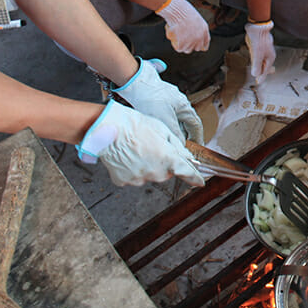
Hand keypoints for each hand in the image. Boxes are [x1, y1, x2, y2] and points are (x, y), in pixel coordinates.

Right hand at [77, 101, 204, 187]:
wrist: (107, 129)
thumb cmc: (135, 125)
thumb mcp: (162, 130)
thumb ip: (177, 146)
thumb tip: (186, 156)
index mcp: (168, 159)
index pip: (187, 172)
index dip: (195, 178)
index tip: (200, 182)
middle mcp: (155, 173)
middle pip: (166, 172)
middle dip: (164, 162)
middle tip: (152, 146)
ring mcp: (139, 179)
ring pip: (149, 174)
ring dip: (147, 165)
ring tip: (136, 149)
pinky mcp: (124, 181)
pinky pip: (134, 176)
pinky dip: (132, 168)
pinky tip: (127, 156)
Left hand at [114, 57, 203, 143]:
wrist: (136, 83)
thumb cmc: (151, 100)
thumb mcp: (165, 120)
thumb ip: (175, 133)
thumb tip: (181, 144)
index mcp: (185, 107)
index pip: (196, 125)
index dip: (198, 137)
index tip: (197, 147)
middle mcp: (179, 103)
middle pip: (186, 122)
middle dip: (184, 135)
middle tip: (181, 147)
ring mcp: (169, 100)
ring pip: (175, 119)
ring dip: (173, 129)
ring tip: (168, 140)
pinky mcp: (158, 99)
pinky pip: (165, 114)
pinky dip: (164, 124)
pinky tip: (158, 129)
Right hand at [156, 0, 210, 53]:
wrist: (176, 9)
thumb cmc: (182, 10)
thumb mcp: (194, 17)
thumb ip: (196, 28)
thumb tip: (193, 39)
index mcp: (204, 29)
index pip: (205, 43)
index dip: (199, 44)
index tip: (194, 44)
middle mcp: (200, 37)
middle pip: (196, 48)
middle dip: (189, 44)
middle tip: (182, 37)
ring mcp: (192, 41)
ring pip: (186, 49)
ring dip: (181, 43)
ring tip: (177, 31)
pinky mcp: (183, 44)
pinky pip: (178, 48)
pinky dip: (174, 41)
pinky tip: (172, 31)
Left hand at [245, 20, 275, 78]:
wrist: (258, 26)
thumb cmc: (259, 40)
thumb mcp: (257, 55)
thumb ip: (256, 65)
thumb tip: (255, 75)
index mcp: (270, 58)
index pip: (265, 70)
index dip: (261, 77)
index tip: (258, 82)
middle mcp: (268, 54)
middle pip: (264, 65)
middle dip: (261, 72)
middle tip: (257, 78)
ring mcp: (265, 49)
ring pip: (261, 60)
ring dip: (258, 65)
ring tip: (255, 70)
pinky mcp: (260, 45)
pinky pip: (258, 54)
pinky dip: (256, 58)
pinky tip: (253, 58)